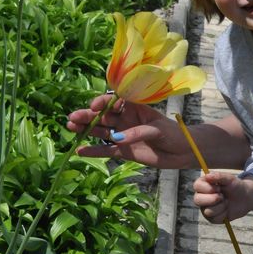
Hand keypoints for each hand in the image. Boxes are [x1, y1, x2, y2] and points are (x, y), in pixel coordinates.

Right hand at [67, 94, 190, 168]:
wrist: (181, 152)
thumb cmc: (173, 134)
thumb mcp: (158, 129)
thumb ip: (139, 132)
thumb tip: (119, 139)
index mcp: (134, 106)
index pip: (114, 101)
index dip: (103, 103)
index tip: (94, 106)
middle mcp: (125, 119)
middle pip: (103, 116)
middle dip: (87, 116)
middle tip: (72, 118)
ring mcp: (122, 134)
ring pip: (100, 131)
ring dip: (86, 129)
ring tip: (70, 128)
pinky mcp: (123, 151)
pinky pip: (105, 150)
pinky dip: (93, 151)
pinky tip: (79, 150)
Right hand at [193, 172, 252, 222]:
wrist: (245, 198)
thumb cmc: (235, 186)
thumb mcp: (230, 179)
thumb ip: (219, 176)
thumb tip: (207, 176)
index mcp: (203, 184)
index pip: (197, 186)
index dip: (207, 188)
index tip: (219, 187)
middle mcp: (202, 196)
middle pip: (197, 200)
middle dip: (213, 199)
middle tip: (222, 196)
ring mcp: (205, 208)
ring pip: (207, 211)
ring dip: (221, 206)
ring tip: (226, 202)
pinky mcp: (211, 218)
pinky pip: (214, 219)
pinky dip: (223, 214)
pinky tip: (226, 209)